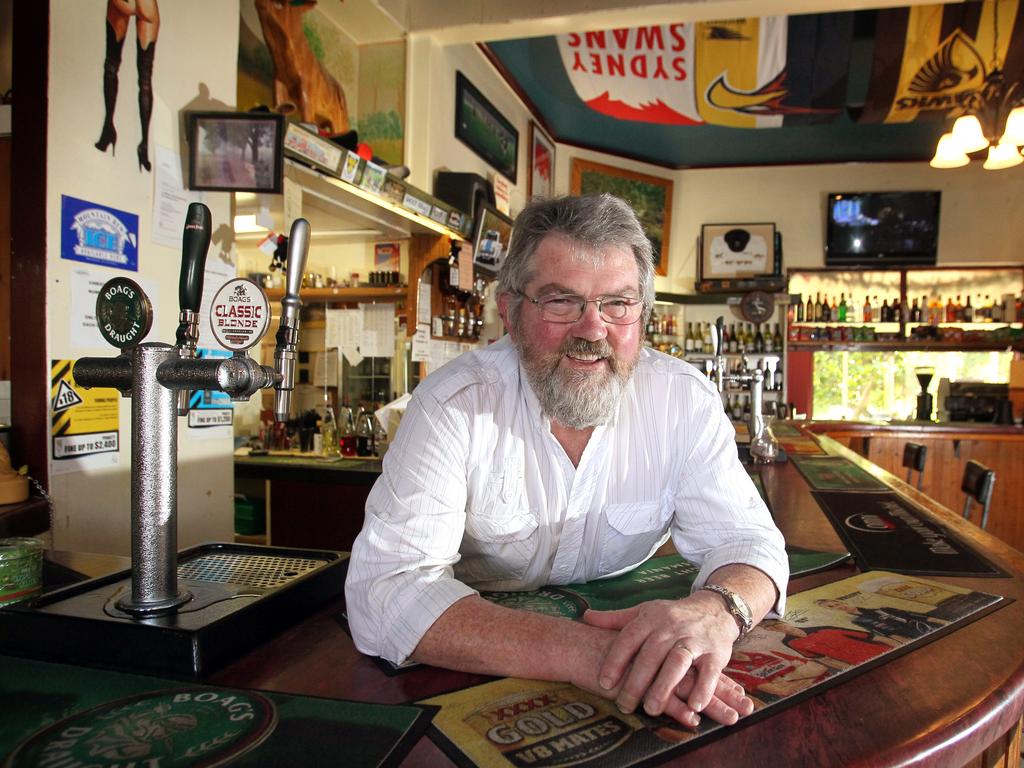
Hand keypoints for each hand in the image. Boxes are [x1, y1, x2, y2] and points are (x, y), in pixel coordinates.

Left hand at [582, 593, 740, 721]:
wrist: (714, 608)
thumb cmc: (672, 616)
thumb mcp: (644, 612)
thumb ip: (615, 619)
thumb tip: (585, 617)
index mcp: (651, 618)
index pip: (629, 638)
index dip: (615, 660)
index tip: (604, 683)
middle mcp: (671, 627)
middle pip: (651, 654)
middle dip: (637, 682)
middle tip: (624, 705)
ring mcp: (694, 640)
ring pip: (677, 662)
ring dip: (664, 687)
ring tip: (651, 709)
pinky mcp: (716, 653)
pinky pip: (709, 672)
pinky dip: (703, 689)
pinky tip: (693, 706)